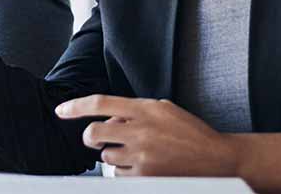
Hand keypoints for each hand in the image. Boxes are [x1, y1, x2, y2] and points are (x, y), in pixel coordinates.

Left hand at [56, 95, 239, 177]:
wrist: (219, 159)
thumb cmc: (191, 133)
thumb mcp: (164, 109)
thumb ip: (135, 110)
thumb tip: (108, 118)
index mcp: (145, 109)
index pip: (100, 103)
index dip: (75, 106)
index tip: (61, 110)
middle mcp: (140, 131)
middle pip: (94, 134)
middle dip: (91, 138)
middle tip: (99, 140)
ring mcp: (142, 156)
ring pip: (107, 158)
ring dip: (116, 156)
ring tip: (139, 154)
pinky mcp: (146, 177)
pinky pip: (121, 176)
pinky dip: (128, 173)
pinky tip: (146, 168)